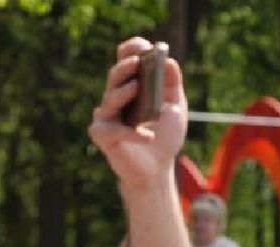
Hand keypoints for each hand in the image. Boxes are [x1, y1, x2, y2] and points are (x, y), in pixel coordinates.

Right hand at [87, 38, 188, 194]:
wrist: (159, 168)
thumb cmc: (164, 136)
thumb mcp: (175, 106)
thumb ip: (172, 84)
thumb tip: (169, 62)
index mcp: (131, 86)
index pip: (125, 61)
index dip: (130, 50)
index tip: (142, 45)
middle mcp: (116, 99)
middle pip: (115, 76)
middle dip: (124, 67)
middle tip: (136, 61)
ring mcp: (108, 117)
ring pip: (109, 99)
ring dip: (122, 93)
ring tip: (136, 88)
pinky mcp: (103, 137)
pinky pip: (114, 130)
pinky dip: (131, 133)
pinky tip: (148, 136)